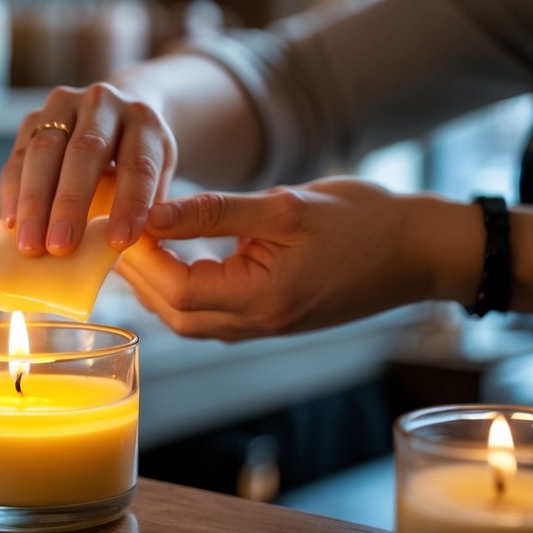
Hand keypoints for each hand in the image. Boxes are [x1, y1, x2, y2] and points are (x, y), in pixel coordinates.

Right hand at [0, 83, 176, 257]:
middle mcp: (105, 104)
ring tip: (30, 244)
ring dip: (33, 201)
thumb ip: (152, 220)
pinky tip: (12, 223)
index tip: (118, 242)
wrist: (117, 121)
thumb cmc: (137, 169)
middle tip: (59, 247)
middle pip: (86, 150)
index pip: (138, 164)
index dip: (129, 203)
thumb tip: (142, 260)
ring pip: (44, 149)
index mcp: (145, 123)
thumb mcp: (158, 188)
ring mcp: (65, 105)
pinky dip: (13, 191)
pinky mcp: (34, 118)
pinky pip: (19, 154)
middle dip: (70, 202)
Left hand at [117, 177, 449, 340]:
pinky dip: (177, 284)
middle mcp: (256, 324)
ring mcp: (262, 325)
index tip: (120, 216)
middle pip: (171, 311)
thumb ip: (214, 212)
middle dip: (136, 271)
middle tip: (112, 226)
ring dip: (152, 280)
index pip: (177, 289)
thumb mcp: (283, 207)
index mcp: (261, 300)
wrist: (419, 250)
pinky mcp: (267, 316)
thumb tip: (153, 213)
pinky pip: (207, 310)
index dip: (141, 255)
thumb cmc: (362, 223)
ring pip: (185, 316)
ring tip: (131, 235)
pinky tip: (167, 250)